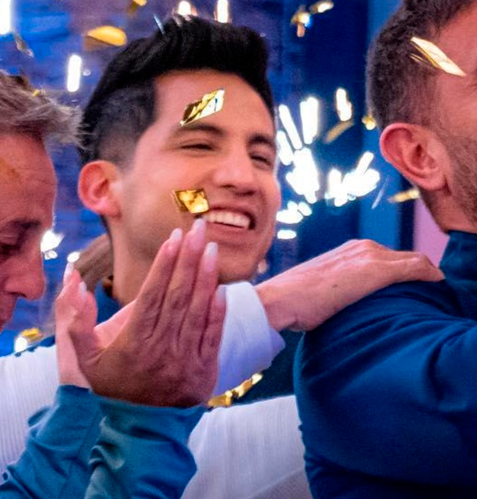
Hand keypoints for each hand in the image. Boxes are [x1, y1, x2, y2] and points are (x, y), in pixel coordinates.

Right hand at [56, 221, 224, 407]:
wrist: (142, 427)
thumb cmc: (115, 385)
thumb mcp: (87, 359)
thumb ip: (78, 322)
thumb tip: (75, 283)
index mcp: (134, 341)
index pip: (153, 294)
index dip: (165, 264)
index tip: (174, 238)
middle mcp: (161, 346)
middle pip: (178, 295)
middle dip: (189, 258)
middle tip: (198, 229)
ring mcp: (184, 357)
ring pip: (198, 310)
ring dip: (206, 277)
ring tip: (211, 248)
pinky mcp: (204, 368)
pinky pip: (213, 334)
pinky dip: (218, 310)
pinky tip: (222, 287)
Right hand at [256, 239, 442, 331]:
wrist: (278, 301)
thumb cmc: (294, 303)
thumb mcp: (325, 292)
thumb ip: (342, 293)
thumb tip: (349, 310)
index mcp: (352, 251)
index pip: (391, 258)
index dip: (409, 270)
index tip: (421, 286)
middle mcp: (363, 248)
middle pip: (405, 257)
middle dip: (422, 271)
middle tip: (437, 290)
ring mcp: (369, 256)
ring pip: (412, 260)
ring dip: (427, 273)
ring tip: (439, 290)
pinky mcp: (374, 270)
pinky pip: (413, 267)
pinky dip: (429, 274)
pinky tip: (439, 284)